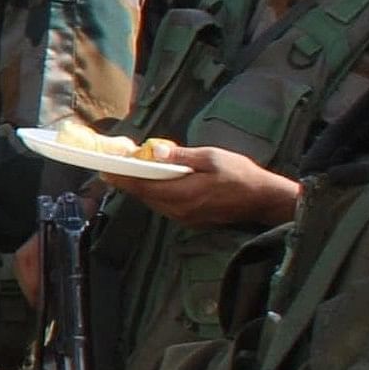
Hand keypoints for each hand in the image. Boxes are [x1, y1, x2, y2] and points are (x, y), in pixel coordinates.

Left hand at [108, 144, 301, 229]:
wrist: (263, 199)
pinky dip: (156, 192)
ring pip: (153, 201)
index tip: (105, 169)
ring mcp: (184, 217)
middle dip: (129, 181)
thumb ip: (181, 155)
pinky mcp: (189, 219)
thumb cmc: (240, 174)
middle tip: (114, 166)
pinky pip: (164, 205)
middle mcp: (179, 210)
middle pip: (145, 195)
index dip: (122, 178)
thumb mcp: (211, 157)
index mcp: (183, 194)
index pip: (144, 187)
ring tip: (132, 171)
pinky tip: (155, 181)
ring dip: (142, 187)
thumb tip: (155, 150)